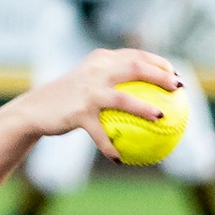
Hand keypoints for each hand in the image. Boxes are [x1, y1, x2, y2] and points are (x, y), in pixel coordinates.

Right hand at [8, 48, 180, 162]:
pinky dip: (110, 147)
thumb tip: (148, 99)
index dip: (159, 62)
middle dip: (159, 75)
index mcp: (101, 59)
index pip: (136, 55)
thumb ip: (114, 82)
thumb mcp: (90, 82)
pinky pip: (100, 134)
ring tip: (160, 117)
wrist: (37, 109)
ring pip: (122, 98)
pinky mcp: (78, 112)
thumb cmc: (70, 99)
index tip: (174, 74)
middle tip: (177, 88)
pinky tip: (120, 159)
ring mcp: (87, 91)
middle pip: (134, 67)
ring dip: (144, 108)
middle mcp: (96, 70)